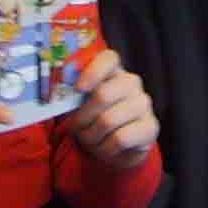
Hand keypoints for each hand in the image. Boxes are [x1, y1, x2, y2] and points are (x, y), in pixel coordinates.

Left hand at [65, 49, 158, 169]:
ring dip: (91, 136)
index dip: (92, 72)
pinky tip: (105, 148)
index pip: (109, 58)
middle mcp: (132, 83)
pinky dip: (106, 148)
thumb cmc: (94, 120)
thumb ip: (71, 94)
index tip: (78, 89)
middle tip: (75, 128)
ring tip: (89, 140)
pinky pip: (121, 139)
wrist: (118, 148)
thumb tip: (57, 93)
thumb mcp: (81, 105)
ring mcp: (144, 103)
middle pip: (103, 94)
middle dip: (82, 117)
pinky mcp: (151, 127)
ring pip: (108, 120)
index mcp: (113, 71)